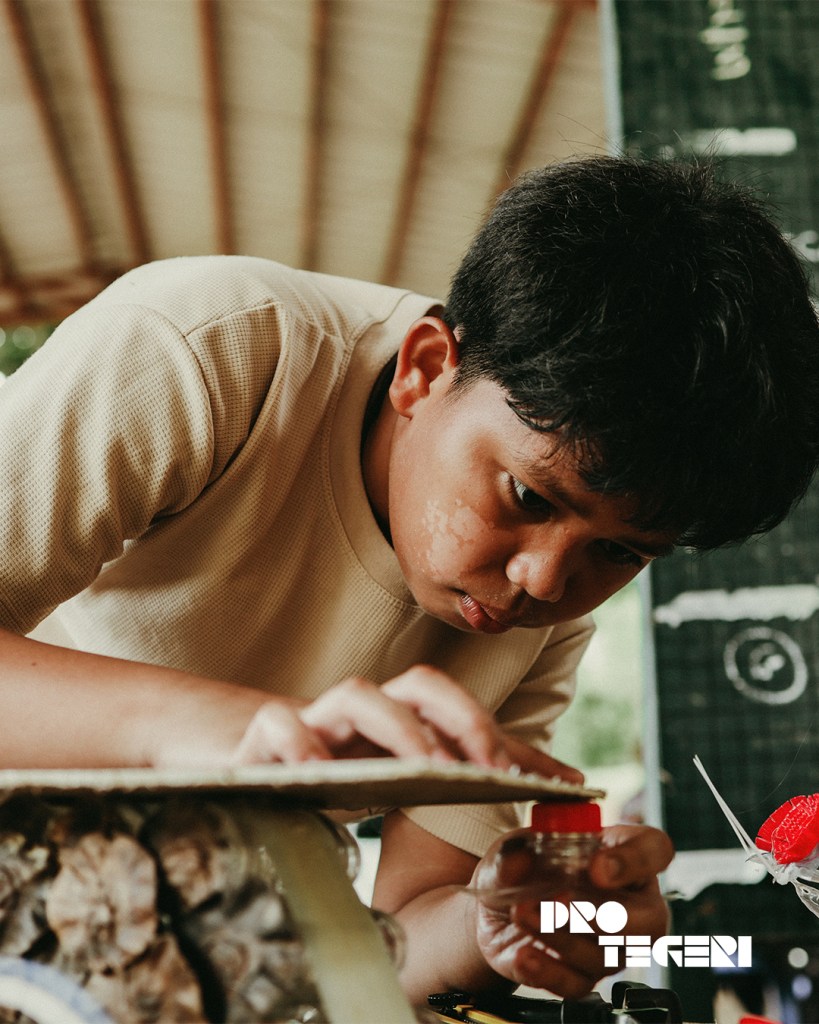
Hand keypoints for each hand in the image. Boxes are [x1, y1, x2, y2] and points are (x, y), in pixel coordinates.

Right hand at [229, 665, 583, 779]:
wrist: (251, 764)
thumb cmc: (340, 769)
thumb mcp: (405, 776)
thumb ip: (471, 774)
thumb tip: (565, 781)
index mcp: (403, 716)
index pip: (460, 708)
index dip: (496, 733)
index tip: (537, 780)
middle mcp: (367, 708)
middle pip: (421, 685)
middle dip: (461, 720)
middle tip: (487, 770)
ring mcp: (317, 718)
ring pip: (357, 694)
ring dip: (397, 729)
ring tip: (423, 771)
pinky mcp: (266, 738)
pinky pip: (280, 725)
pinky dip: (300, 744)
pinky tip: (319, 776)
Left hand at [473, 824, 673, 998]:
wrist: (498, 907)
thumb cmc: (525, 867)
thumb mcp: (514, 848)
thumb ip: (514, 851)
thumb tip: (517, 859)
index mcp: (620, 853)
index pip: (653, 849)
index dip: (634, 860)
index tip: (598, 867)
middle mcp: (627, 902)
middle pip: (650, 920)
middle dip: (605, 915)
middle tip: (560, 900)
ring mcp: (610, 946)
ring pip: (607, 955)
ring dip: (561, 936)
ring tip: (524, 914)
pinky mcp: (583, 976)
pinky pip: (577, 984)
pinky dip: (548, 971)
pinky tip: (524, 954)